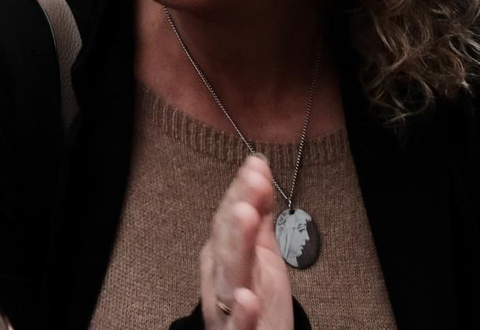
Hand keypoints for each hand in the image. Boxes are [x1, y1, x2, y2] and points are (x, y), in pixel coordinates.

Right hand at [197, 156, 293, 329]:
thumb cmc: (257, 301)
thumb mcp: (261, 253)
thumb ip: (259, 213)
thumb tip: (258, 169)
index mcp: (222, 255)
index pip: (228, 217)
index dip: (241, 192)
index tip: (256, 166)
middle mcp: (218, 277)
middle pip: (227, 242)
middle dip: (238, 212)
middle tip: (251, 185)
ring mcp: (226, 307)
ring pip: (229, 275)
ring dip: (236, 246)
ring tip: (246, 217)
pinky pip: (238, 326)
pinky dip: (241, 313)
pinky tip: (246, 298)